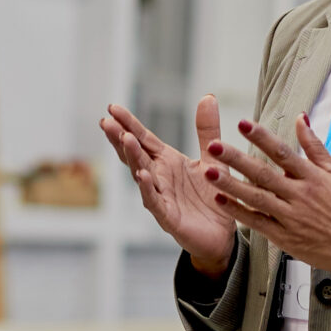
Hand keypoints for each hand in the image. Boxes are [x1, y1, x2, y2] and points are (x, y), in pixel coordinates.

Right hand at [100, 98, 236, 275]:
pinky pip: (155, 201)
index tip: (112, 108)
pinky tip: (141, 176)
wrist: (223, 234)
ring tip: (125, 139)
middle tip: (106, 122)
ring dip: (133, 158)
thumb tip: (208, 96)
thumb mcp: (213, 157)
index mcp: (167, 162)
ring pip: (141, 175)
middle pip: (136, 155)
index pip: (144, 139)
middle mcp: (159, 177)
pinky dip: (146, 189)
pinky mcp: (168, 217)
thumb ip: (208, 129)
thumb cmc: (213, 196)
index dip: (128, 123)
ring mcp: (161, 197)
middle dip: (120, 138)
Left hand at [206, 114, 330, 292]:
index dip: (262, 137)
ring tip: (208, 171)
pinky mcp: (285, 237)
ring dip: (230, 185)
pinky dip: (238, 211)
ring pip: (256, 198)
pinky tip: (220, 200)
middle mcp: (300, 195)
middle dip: (236, 159)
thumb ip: (315, 146)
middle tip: (213, 146)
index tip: (242, 123)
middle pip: (264, 174)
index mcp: (313, 177)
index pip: (283, 152)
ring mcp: (291, 217)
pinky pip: (257, 222)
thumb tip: (300, 117)